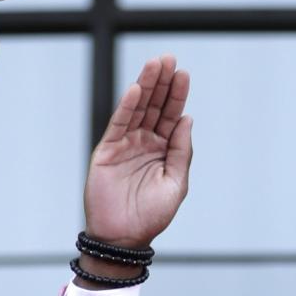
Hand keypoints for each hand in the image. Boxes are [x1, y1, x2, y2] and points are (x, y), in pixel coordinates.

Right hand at [83, 54, 191, 248]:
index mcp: (164, 151)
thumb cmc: (151, 216)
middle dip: (162, 83)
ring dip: (146, 85)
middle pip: (155, 106)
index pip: (172, 117)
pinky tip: (137, 89)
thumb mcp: (175, 184)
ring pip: (137, 109)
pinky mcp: (108, 149)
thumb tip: (187, 120)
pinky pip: (119, 123)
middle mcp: (145, 143)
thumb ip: (181, 152)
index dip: (177, 96)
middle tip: (169, 59)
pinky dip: (127, 106)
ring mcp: (126, 144)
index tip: (183, 74)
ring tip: (155, 64)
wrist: (124, 237)